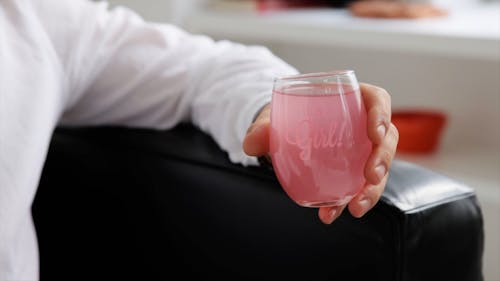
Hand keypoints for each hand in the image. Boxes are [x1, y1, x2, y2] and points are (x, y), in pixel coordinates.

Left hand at [243, 83, 398, 223]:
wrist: (282, 134)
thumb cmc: (286, 117)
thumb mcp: (274, 118)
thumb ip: (262, 129)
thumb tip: (252, 144)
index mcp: (351, 100)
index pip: (378, 100)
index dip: (382, 114)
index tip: (375, 133)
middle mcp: (362, 124)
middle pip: (386, 138)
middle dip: (383, 160)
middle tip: (370, 177)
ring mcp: (361, 149)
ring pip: (379, 167)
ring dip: (372, 190)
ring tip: (355, 207)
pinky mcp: (353, 170)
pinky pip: (358, 186)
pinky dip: (347, 201)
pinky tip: (331, 213)